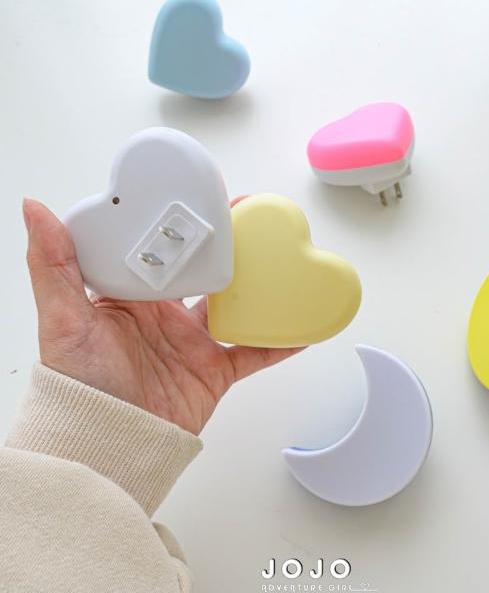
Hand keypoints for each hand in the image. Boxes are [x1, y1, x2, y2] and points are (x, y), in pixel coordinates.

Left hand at [23, 198, 301, 434]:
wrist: (107, 444)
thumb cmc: (78, 385)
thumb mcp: (62, 320)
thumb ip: (54, 265)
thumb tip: (34, 208)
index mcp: (132, 296)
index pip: (162, 251)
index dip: (184, 226)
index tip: (205, 200)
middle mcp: (164, 316)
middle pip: (205, 273)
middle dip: (229, 248)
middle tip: (256, 221)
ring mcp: (193, 343)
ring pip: (234, 306)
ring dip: (257, 287)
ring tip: (283, 262)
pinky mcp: (214, 371)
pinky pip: (252, 353)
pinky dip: (277, 342)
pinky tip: (298, 327)